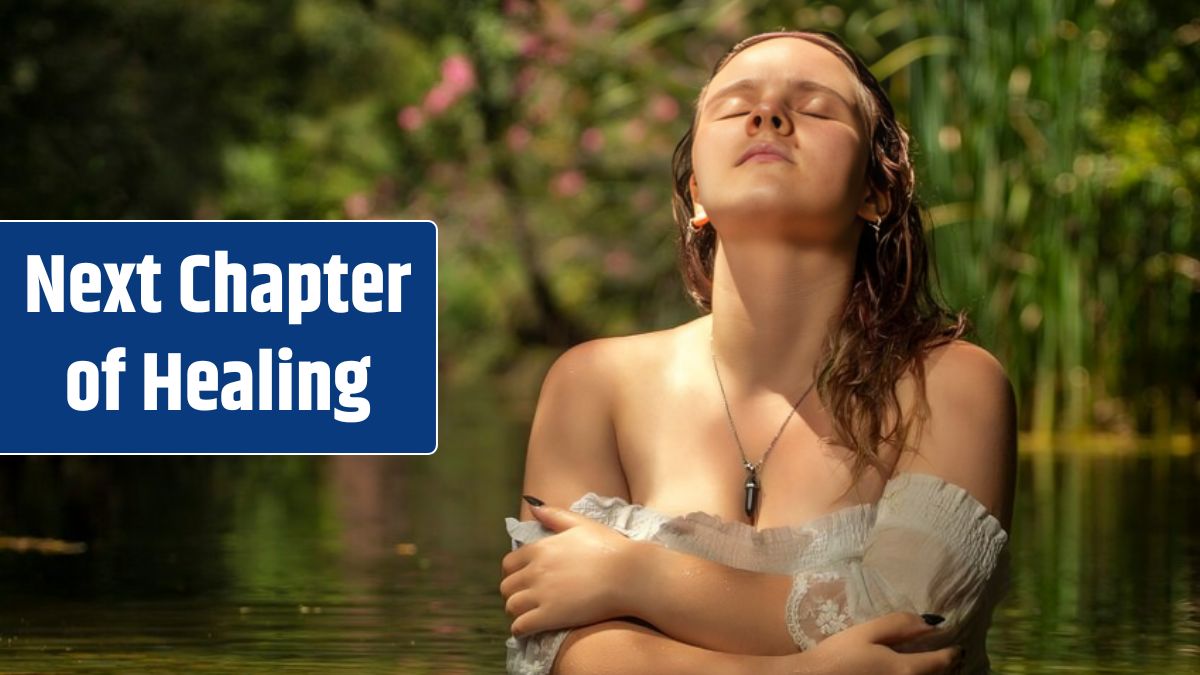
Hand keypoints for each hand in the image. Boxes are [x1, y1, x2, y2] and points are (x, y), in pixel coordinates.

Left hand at [500, 501, 636, 636]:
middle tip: (527, 599)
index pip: (509, 564)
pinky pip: (520, 627)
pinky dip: (520, 630)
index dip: (513, 573)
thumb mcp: (582, 523)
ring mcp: (541, 594)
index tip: (524, 580)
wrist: (629, 575)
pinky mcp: (549, 617)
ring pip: (511, 607)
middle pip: (506, 587)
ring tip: (529, 615)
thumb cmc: (610, 547)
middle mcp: (535, 570)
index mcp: (540, 548)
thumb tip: (533, 506)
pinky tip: (529, 631)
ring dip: (517, 612)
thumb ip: (554, 515)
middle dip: (514, 593)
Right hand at [772, 612, 962, 674]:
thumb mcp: (867, 633)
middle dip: (947, 668)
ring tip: (932, 666)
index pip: (942, 662)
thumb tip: (931, 623)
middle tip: (950, 658)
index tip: (957, 646)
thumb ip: (900, 625)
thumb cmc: (837, 655)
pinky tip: (907, 672)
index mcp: (905, 669)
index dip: (953, 653)